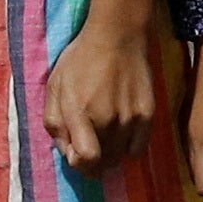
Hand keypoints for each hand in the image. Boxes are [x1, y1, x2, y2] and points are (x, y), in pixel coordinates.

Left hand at [45, 11, 163, 176]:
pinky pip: (138, 148)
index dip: (78, 164)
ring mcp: (131, 119)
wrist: (117, 37)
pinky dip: (128, 148)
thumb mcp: (54, 88)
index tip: (75, 153)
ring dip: (109, 156)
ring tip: (104, 140)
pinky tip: (121, 134)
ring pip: (120, 158)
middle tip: (88, 149)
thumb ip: (55, 123)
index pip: (86, 160)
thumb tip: (66, 151)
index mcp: (81, 114)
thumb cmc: (80, 60)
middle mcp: (108, 120)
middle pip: (103, 164)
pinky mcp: (148, 114)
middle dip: (92, 163)